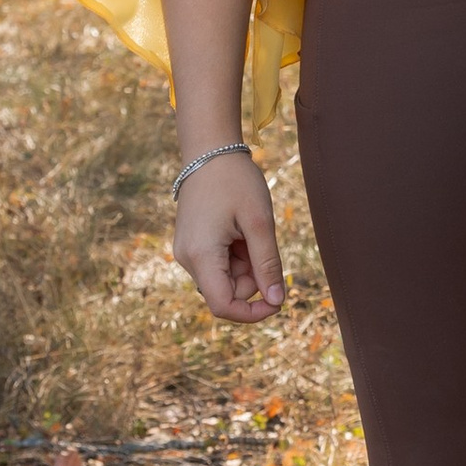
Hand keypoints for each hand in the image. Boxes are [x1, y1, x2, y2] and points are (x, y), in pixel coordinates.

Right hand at [173, 152, 285, 321]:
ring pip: (225, 279)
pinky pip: (218, 265)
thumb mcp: (260, 223)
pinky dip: (236, 256)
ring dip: (246, 265)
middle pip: (227, 292)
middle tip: (262, 241)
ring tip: (248, 230)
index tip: (278, 302)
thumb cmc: (236, 182)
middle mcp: (187, 259)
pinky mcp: (191, 246)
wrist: (210, 152)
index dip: (252, 313)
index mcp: (201, 255)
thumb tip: (277, 302)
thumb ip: (268, 264)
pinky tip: (239, 230)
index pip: (223, 306)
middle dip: (253, 277)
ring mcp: (187, 253)